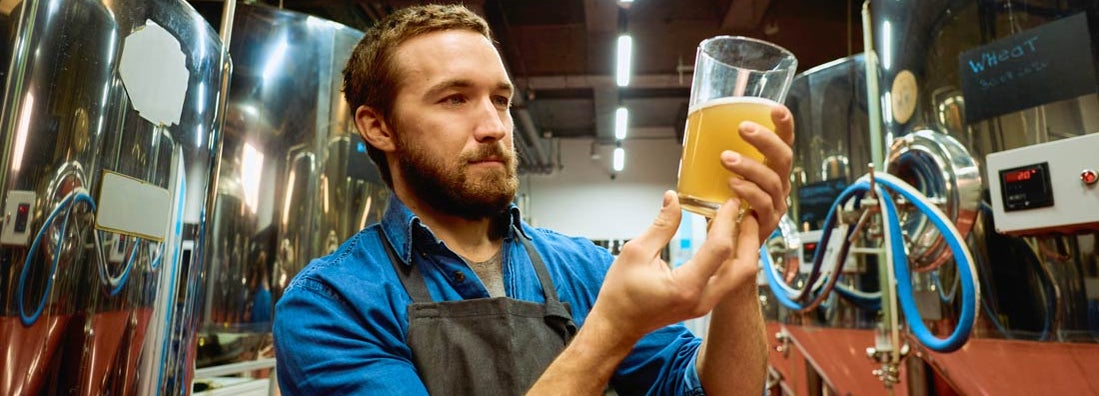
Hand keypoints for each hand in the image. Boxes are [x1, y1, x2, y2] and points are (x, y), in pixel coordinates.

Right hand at [587, 191, 761, 339]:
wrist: (617, 325)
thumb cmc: (621, 293)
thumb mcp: (636, 252)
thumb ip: (661, 225)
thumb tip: (674, 198)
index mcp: (685, 287)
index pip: (720, 249)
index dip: (727, 221)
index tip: (729, 202)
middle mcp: (702, 299)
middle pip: (743, 268)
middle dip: (750, 237)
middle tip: (747, 212)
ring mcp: (705, 305)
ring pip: (740, 276)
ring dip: (745, 248)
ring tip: (741, 223)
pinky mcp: (704, 304)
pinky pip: (729, 280)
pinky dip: (733, 258)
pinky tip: (726, 239)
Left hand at [721, 105, 794, 241]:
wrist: (722, 249)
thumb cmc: (721, 208)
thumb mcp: (718, 176)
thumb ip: (716, 156)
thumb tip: (695, 128)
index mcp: (771, 169)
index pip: (784, 142)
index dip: (784, 125)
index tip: (775, 108)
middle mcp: (778, 185)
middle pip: (783, 158)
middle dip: (765, 140)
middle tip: (742, 128)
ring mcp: (775, 205)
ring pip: (772, 181)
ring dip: (749, 166)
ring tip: (726, 158)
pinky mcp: (766, 224)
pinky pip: (763, 205)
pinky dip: (749, 193)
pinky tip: (733, 186)